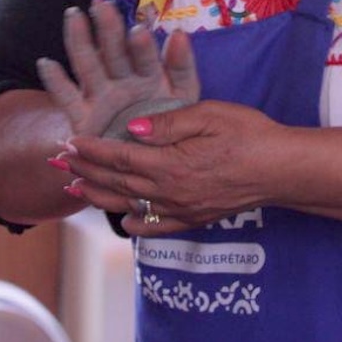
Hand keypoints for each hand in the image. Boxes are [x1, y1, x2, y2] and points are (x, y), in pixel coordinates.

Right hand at [36, 0, 200, 140]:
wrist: (147, 165)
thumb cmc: (170, 127)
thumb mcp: (183, 97)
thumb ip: (182, 67)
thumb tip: (178, 32)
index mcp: (149, 75)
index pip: (145, 55)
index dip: (142, 44)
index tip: (139, 30)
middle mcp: (123, 80)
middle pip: (114, 52)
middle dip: (108, 30)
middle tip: (102, 6)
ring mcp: (101, 96)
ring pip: (88, 65)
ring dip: (80, 40)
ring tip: (74, 16)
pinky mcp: (82, 117)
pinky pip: (66, 97)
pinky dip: (55, 82)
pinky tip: (46, 63)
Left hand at [64, 99, 282, 233]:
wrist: (283, 169)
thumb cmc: (249, 133)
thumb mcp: (208, 114)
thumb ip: (166, 123)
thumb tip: (131, 129)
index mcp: (170, 164)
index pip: (120, 158)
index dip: (92, 150)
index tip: (70, 140)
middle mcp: (170, 192)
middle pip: (118, 183)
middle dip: (86, 170)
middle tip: (59, 161)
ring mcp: (182, 209)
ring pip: (131, 205)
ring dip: (100, 195)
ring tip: (76, 187)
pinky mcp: (196, 218)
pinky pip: (159, 226)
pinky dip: (137, 224)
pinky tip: (124, 221)